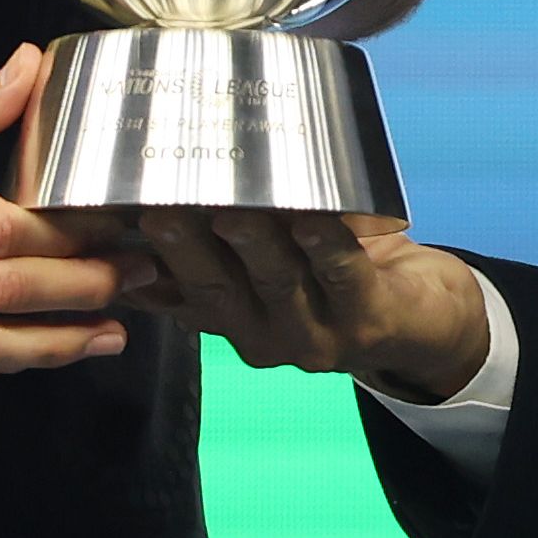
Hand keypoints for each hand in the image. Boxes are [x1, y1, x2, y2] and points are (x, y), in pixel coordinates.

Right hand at [113, 207, 491, 402]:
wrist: (424, 326)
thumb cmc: (333, 275)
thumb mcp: (266, 272)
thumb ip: (216, 254)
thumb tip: (146, 198)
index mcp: (231, 325)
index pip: (178, 295)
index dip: (146, 262)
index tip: (114, 222)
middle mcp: (263, 339)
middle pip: (219, 290)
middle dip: (188, 249)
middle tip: (158, 206)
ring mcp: (315, 337)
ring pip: (277, 282)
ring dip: (254, 244)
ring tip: (233, 206)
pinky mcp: (368, 320)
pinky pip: (342, 275)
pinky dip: (326, 244)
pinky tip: (313, 217)